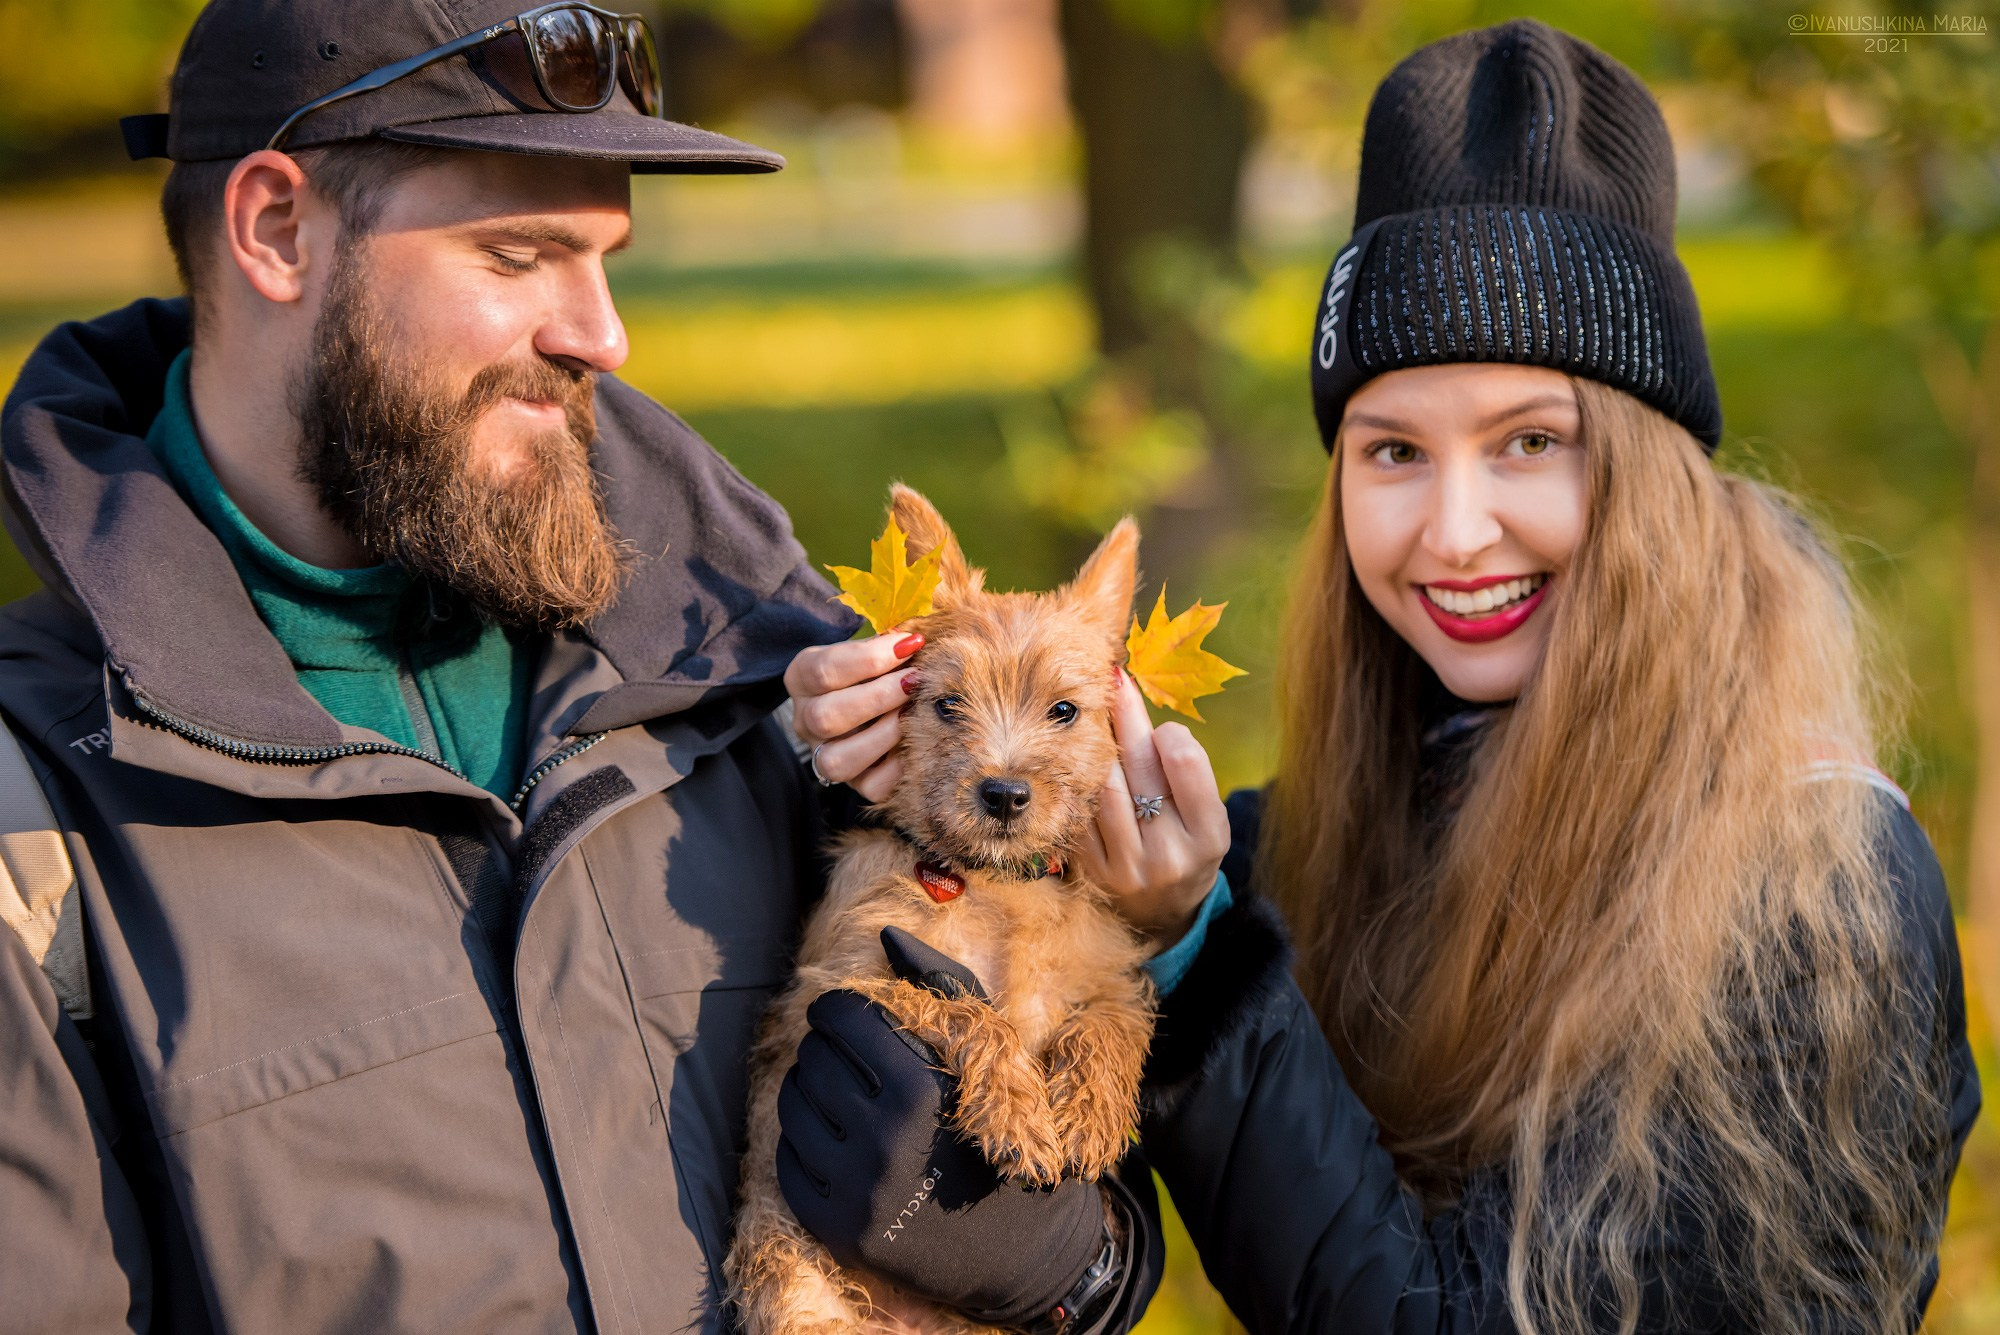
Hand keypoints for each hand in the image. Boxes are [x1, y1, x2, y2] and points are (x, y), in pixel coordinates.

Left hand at [776, 930, 1120, 1327]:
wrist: (1026, 1245)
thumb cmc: (1009, 1127)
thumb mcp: (991, 1050)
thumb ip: (939, 986)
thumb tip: (885, 935)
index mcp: (922, 1087)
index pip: (841, 1019)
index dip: (837, 1009)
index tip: (846, 1016)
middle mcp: (885, 1141)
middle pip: (811, 1059)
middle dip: (825, 1048)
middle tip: (849, 1058)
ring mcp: (858, 1191)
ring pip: (792, 1106)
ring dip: (809, 1091)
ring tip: (843, 1097)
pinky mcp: (839, 1230)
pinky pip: (787, 1162)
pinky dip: (802, 1142)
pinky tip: (837, 1140)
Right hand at [784, 632, 923, 802]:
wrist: (881, 694)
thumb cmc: (879, 663)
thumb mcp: (872, 644)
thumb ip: (887, 641)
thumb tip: (914, 640)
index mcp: (802, 677)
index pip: (824, 670)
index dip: (870, 658)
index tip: (910, 644)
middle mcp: (805, 720)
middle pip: (825, 717)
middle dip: (878, 697)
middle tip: (915, 680)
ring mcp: (825, 755)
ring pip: (837, 760)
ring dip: (884, 734)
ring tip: (914, 712)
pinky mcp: (855, 783)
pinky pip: (872, 786)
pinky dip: (898, 767)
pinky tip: (917, 741)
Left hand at [1076, 669, 1229, 952]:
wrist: (1161, 916)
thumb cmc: (1187, 848)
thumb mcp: (1205, 817)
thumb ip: (1184, 773)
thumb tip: (1141, 710)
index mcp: (1208, 836)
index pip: (1184, 760)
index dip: (1170, 732)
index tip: (1163, 728)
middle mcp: (1169, 854)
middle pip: (1137, 765)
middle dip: (1126, 716)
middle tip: (1116, 680)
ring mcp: (1127, 867)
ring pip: (1102, 784)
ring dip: (1101, 748)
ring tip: (1101, 724)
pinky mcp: (1092, 872)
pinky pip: (1079, 810)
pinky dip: (1081, 782)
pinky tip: (1083, 765)